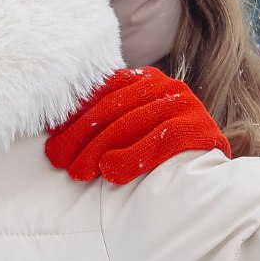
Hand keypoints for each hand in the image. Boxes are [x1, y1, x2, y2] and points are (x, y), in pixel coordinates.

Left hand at [46, 68, 231, 184]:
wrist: (209, 180)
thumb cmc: (156, 156)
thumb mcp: (125, 132)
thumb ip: (100, 124)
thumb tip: (52, 132)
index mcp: (142, 80)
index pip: (102, 94)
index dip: (73, 118)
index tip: (51, 140)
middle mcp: (164, 85)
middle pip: (113, 108)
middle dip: (81, 136)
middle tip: (60, 161)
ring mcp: (184, 104)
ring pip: (133, 123)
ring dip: (99, 149)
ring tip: (79, 172)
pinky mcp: (199, 127)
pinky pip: (161, 141)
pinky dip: (133, 156)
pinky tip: (112, 173)